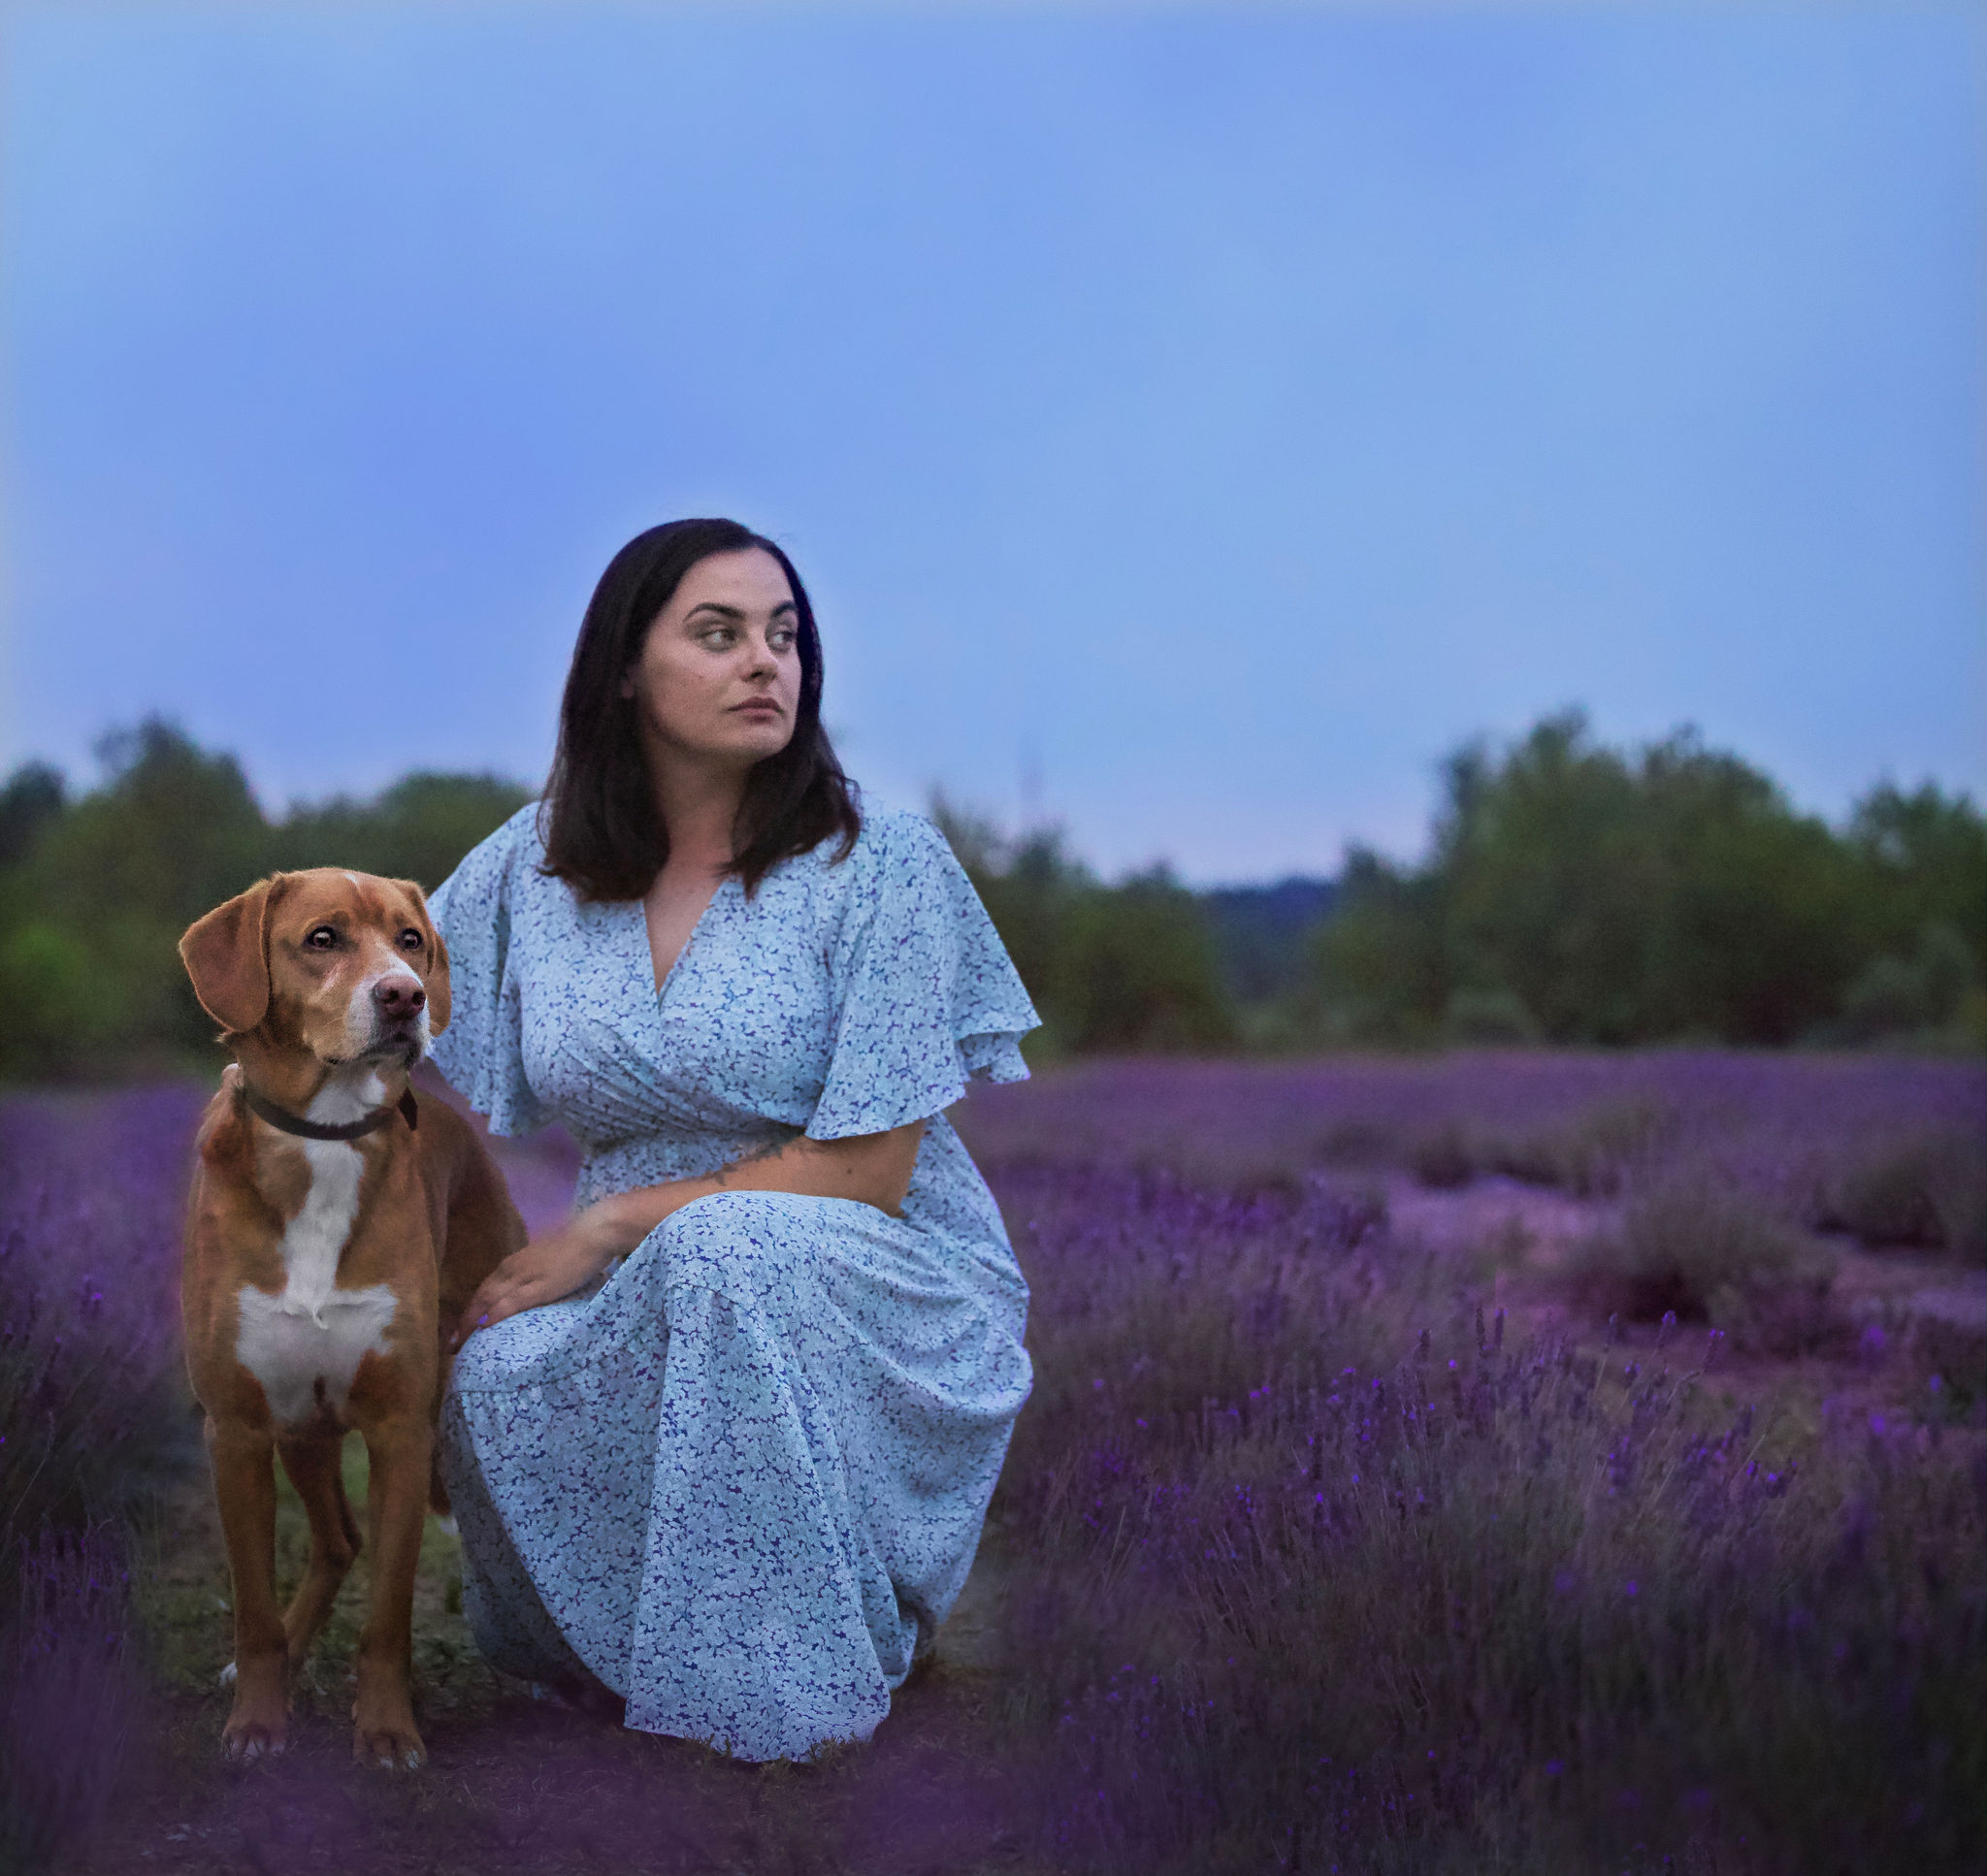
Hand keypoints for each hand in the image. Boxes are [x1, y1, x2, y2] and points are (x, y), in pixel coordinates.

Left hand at [453, 1208, 634, 1345]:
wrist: (595, 1232)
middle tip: (451, 1344)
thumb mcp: (546, 1260)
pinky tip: (484, 1328)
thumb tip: (528, 1290)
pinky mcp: (539, 1286)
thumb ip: (533, 1273)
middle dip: (463, 1321)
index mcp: (513, 1263)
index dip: (470, 1310)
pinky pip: (511, 1303)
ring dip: (471, 1323)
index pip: (483, 1290)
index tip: (459, 1330)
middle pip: (480, 1298)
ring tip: (460, 1344)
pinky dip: (494, 1315)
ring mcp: (524, 1277)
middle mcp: (512, 1269)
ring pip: (488, 1302)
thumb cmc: (576, 1244)